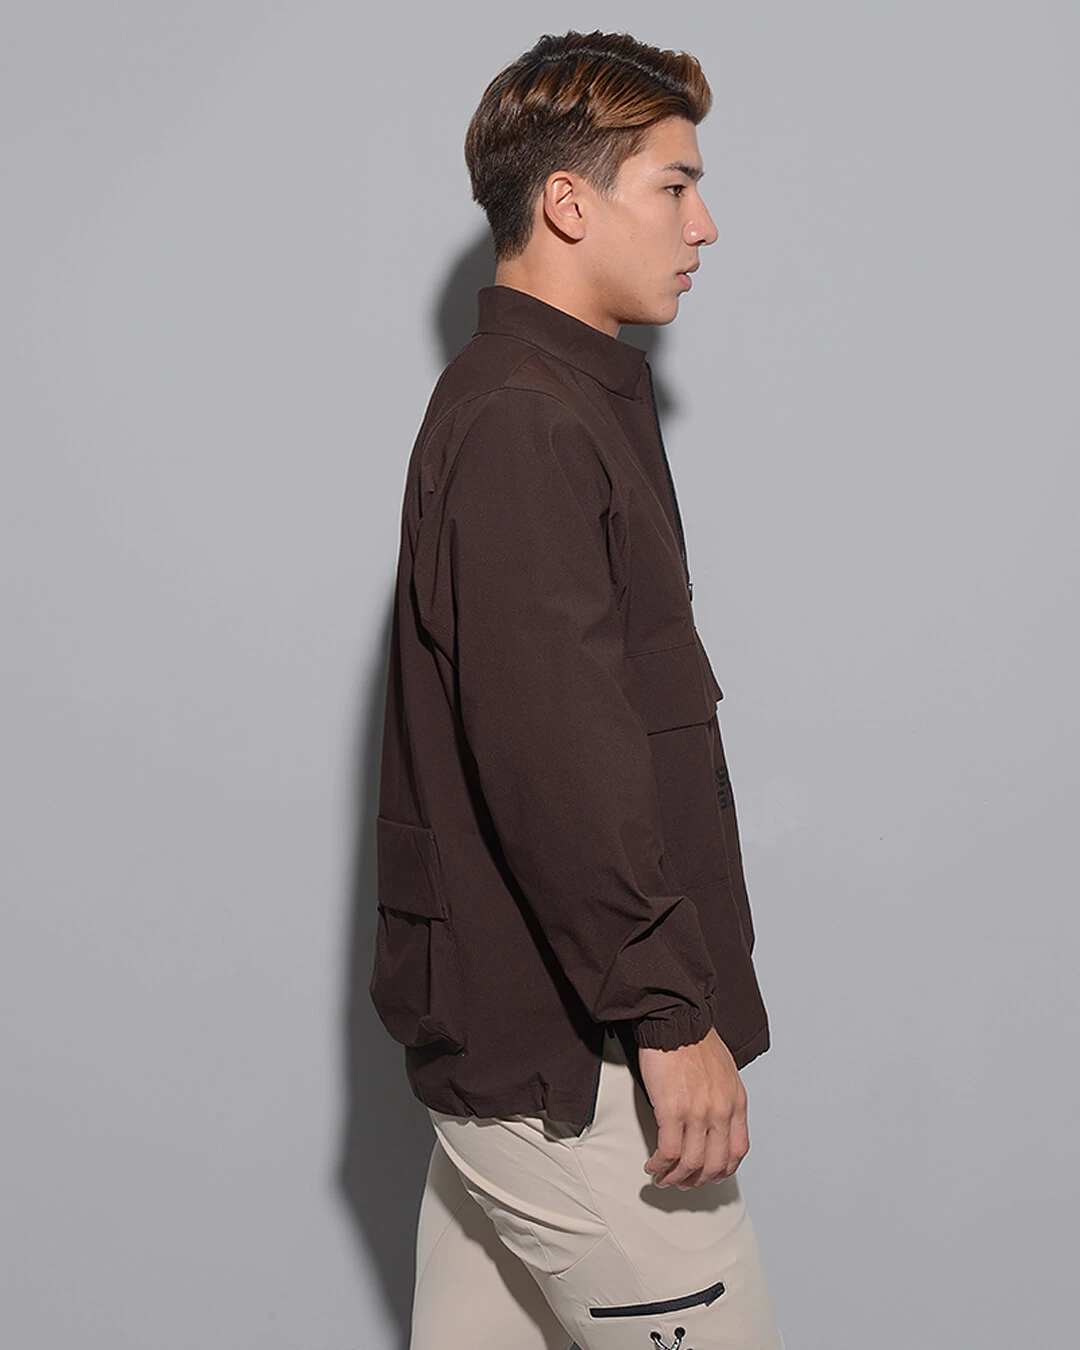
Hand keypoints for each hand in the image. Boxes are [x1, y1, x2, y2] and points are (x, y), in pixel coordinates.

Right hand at [638, 1027, 747, 1187]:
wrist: (676, 1019)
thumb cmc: (695, 1039)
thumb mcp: (726, 1071)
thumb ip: (724, 1098)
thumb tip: (714, 1121)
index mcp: (736, 1101)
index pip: (737, 1150)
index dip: (722, 1170)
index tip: (709, 1173)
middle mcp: (721, 1111)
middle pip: (715, 1164)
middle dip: (697, 1179)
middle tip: (683, 1182)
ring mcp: (698, 1113)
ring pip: (691, 1163)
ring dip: (676, 1177)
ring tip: (663, 1177)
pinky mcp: (672, 1110)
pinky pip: (668, 1152)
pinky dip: (660, 1165)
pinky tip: (654, 1165)